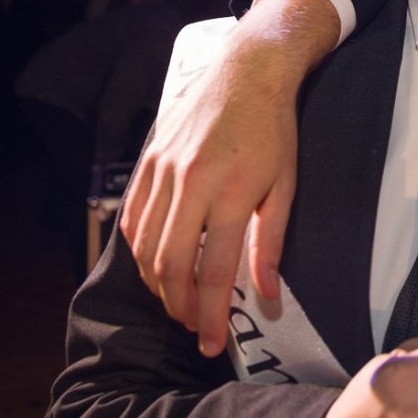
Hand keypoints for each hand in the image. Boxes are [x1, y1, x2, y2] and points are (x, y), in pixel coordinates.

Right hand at [120, 0, 339, 356]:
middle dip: (180, 306)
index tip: (212, 345)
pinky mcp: (147, 161)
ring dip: (157, 284)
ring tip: (178, 301)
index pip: (215, 271)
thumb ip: (271, 244)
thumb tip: (269, 297)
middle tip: (195, 325)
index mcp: (233, 192)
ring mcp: (164, 171)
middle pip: (171, 265)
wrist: (248, 71)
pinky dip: (139, 250)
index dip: (212, 316)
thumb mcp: (285, 186)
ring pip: (145, 246)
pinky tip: (154, 266)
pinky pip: (132, 218)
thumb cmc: (274, 131)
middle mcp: (192, 183)